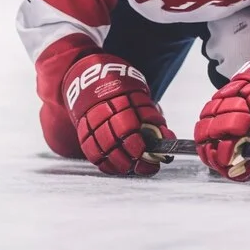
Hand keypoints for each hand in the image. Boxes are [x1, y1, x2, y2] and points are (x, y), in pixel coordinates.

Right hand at [63, 54, 173, 175]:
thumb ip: (153, 120)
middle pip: (111, 143)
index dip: (135, 143)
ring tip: (131, 168)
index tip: (145, 152)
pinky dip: (104, 164)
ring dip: (117, 164)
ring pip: (100, 151)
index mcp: (116, 102)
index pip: (125, 127)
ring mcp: (88, 125)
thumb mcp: (141, 100)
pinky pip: (91, 154)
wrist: (94, 81)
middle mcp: (99, 114)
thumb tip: (167, 139)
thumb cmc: (125, 93)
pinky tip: (116, 168)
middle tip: (142, 165)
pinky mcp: (82, 134)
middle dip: (128, 157)